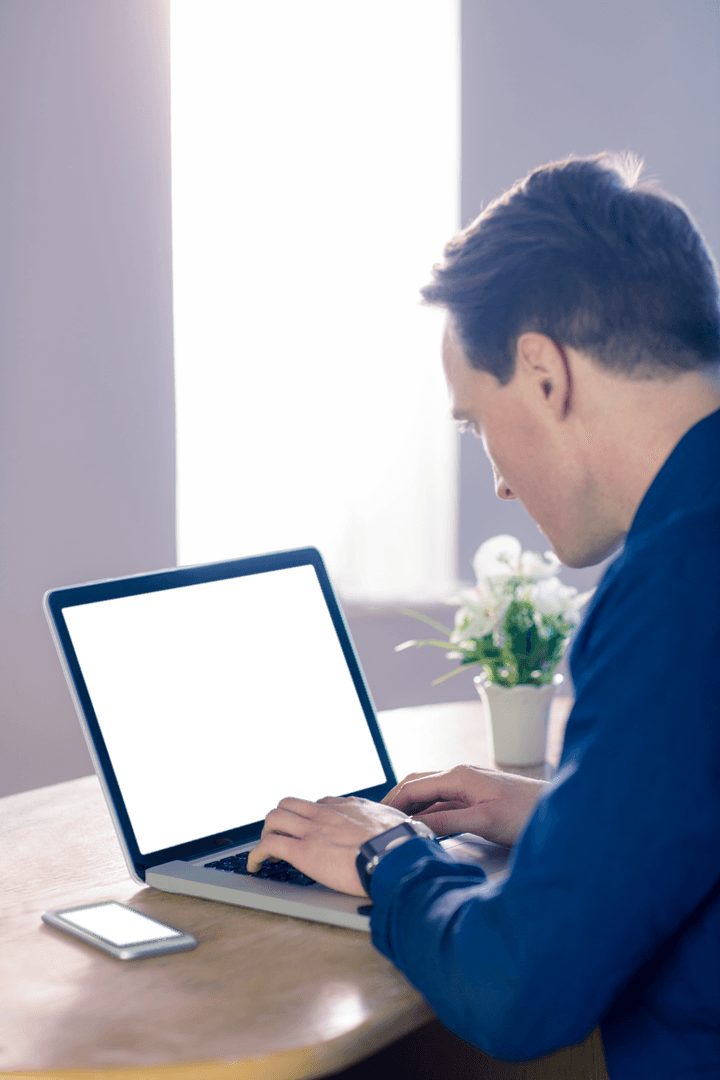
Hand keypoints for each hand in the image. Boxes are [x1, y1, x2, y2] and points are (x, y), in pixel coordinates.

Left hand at [246, 796, 411, 895]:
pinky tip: (256, 866)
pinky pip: (268, 844)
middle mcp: (327, 812)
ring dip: (267, 833)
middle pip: (289, 805)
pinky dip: (257, 854)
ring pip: (274, 818)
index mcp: (349, 806)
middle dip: (281, 820)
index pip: (319, 804)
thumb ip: (387, 823)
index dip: (310, 817)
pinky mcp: (303, 851)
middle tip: (281, 838)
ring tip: (266, 852)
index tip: (309, 830)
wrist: (396, 855)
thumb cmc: (402, 843)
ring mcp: (313, 829)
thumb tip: (398, 827)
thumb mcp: (396, 822)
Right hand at [382, 765, 548, 847]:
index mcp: (459, 776)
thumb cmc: (528, 813)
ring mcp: (470, 787)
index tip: (375, 819)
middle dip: (397, 801)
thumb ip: (448, 822)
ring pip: (431, 795)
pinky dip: (429, 814)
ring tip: (396, 825)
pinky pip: (445, 804)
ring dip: (413, 808)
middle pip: (418, 786)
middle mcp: (462, 776)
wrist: (561, 814)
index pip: (414, 787)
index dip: (392, 802)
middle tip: (379, 821)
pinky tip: (425, 827)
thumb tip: (417, 826)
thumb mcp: (484, 821)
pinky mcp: (479, 800)